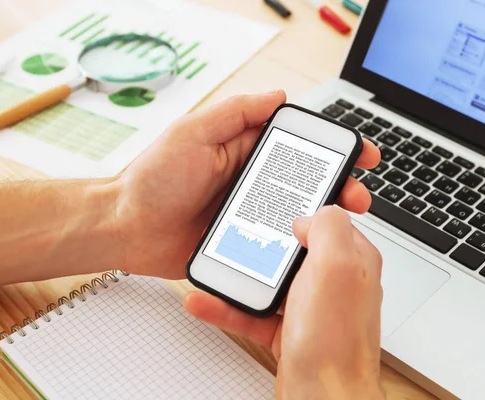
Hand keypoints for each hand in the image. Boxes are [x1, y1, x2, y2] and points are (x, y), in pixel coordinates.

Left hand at [115, 91, 379, 278]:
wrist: (126, 229)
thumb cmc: (151, 180)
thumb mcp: (192, 133)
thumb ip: (235, 113)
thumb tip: (278, 96)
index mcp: (242, 149)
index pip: (296, 144)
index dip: (330, 148)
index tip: (359, 153)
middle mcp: (249, 180)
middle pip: (304, 182)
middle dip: (337, 187)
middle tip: (356, 197)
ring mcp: (246, 213)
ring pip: (294, 213)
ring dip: (320, 218)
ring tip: (337, 227)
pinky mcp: (239, 242)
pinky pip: (273, 244)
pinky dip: (294, 247)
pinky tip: (309, 252)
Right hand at [185, 207, 384, 399]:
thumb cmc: (335, 343)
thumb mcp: (336, 267)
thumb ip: (327, 227)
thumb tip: (309, 216)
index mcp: (351, 259)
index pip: (326, 221)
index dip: (299, 212)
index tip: (272, 206)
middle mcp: (333, 282)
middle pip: (291, 250)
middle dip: (261, 242)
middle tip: (236, 234)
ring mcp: (310, 307)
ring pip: (269, 281)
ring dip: (239, 274)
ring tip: (214, 266)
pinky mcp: (289, 329)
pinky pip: (255, 311)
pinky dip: (230, 306)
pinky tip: (207, 301)